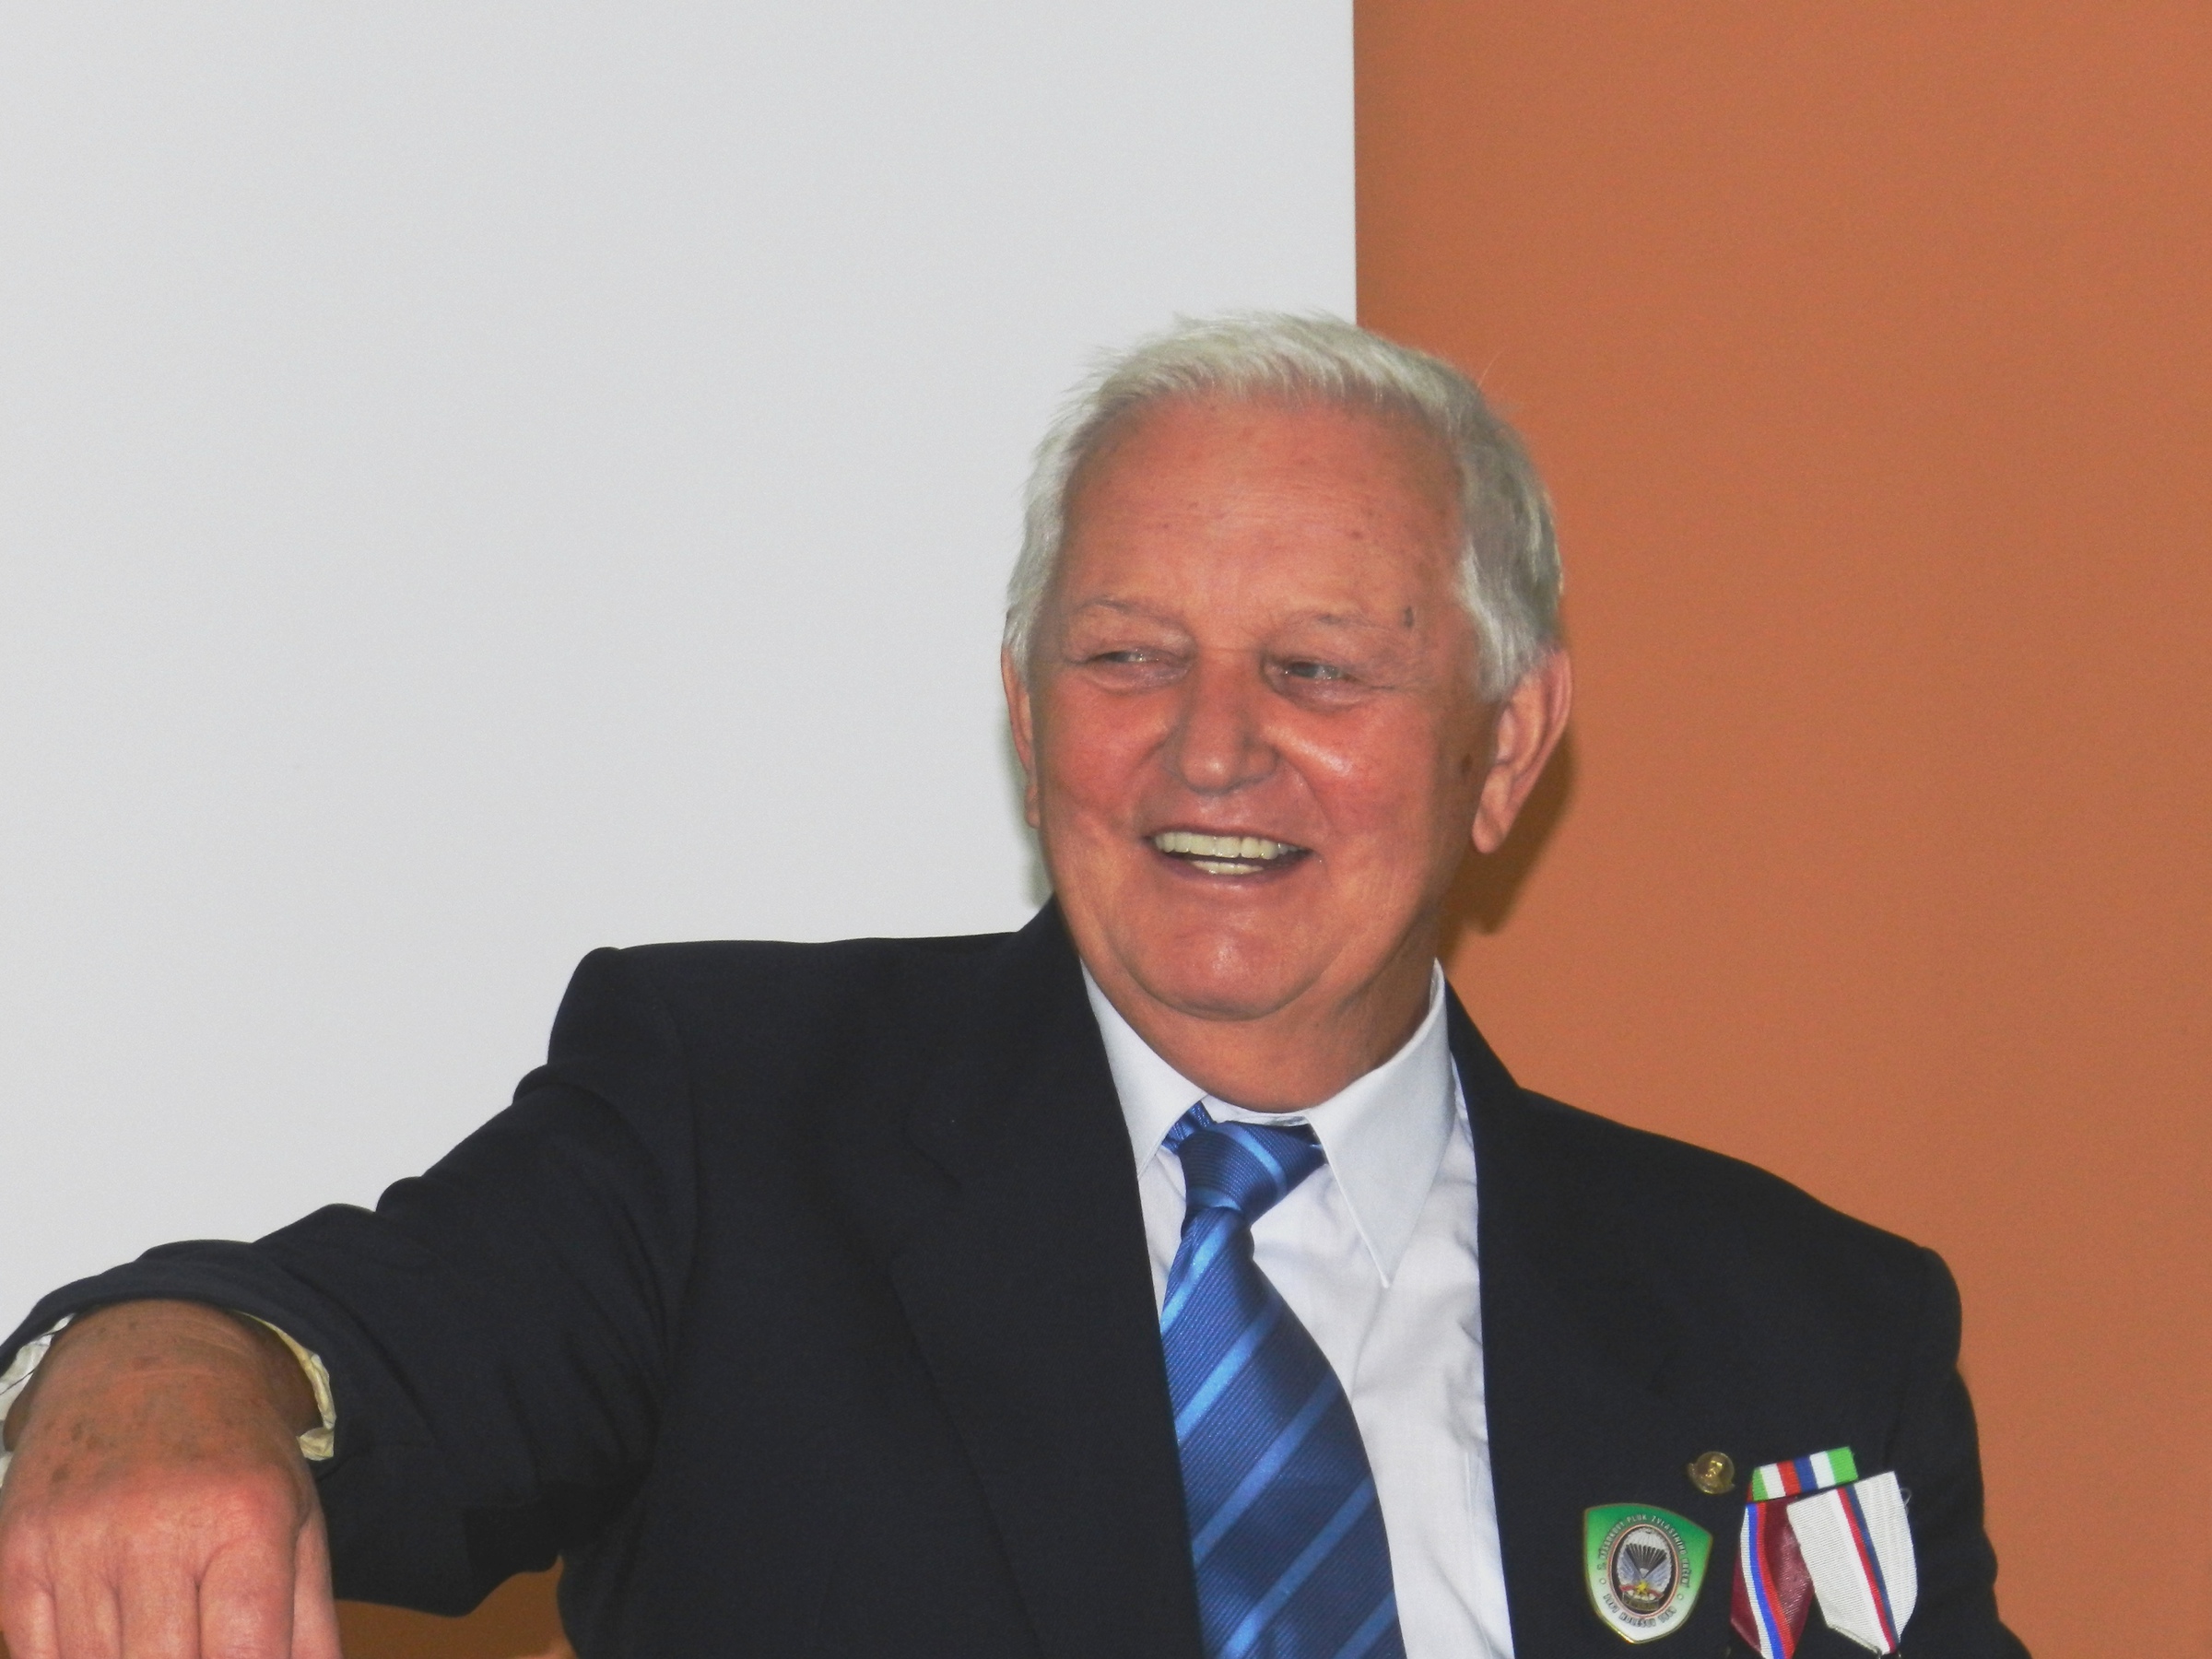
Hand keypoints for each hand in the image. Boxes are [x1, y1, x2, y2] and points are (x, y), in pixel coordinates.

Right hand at [0, 1302, 341, 1658]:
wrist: (150, 1363)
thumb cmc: (236, 1459)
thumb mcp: (297, 1522)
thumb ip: (308, 1622)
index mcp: (244, 1518)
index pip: (244, 1652)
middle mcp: (156, 1525)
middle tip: (201, 1649)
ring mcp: (77, 1539)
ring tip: (163, 1633)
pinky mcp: (17, 1551)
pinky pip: (36, 1656)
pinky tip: (111, 1637)